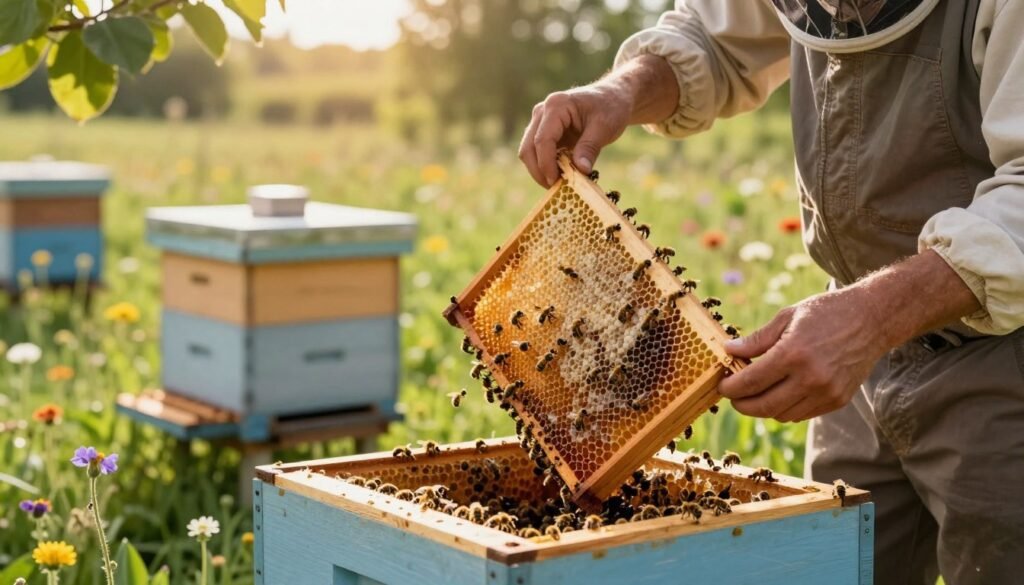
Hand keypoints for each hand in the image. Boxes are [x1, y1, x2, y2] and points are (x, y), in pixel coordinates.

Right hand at [518, 83, 631, 187]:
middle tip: (555, 188)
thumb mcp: (605, 127)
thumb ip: (590, 148)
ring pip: (529, 152)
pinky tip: (561, 175)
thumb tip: (581, 171)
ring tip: (559, 184)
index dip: (546, 164)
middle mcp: (542, 112)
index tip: (556, 182)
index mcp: (556, 106)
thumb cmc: (610, 108)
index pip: (542, 140)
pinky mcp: (544, 132)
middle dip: (539, 171)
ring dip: (540, 170)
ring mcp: (540, 121)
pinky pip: (538, 153)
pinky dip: (546, 166)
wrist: (612, 97)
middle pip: (528, 147)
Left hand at [717, 288, 891, 421]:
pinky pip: (801, 415)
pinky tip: (779, 393)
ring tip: (755, 392)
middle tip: (733, 395)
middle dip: (741, 404)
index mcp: (793, 354)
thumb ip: (756, 339)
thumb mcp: (787, 317)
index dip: (730, 388)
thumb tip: (728, 351)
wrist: (872, 320)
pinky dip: (785, 409)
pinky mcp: (837, 401)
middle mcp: (810, 378)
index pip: (750, 382)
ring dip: (763, 408)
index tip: (722, 385)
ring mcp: (826, 392)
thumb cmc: (826, 313)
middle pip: (763, 406)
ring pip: (781, 415)